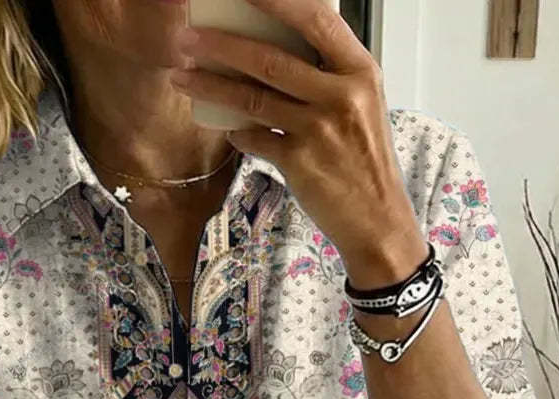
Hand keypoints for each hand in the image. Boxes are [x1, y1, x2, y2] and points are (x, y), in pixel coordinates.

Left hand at [169, 0, 423, 277]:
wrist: (376, 218)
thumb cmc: (364, 160)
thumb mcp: (360, 104)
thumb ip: (327, 75)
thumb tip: (276, 48)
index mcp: (360, 71)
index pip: (316, 19)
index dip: (276, 1)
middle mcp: (341, 96)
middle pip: (271, 59)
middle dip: (222, 44)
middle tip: (188, 37)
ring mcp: (319, 130)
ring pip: (252, 99)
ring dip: (211, 85)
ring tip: (182, 75)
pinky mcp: (299, 163)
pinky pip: (255, 139)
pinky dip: (237, 132)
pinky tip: (227, 129)